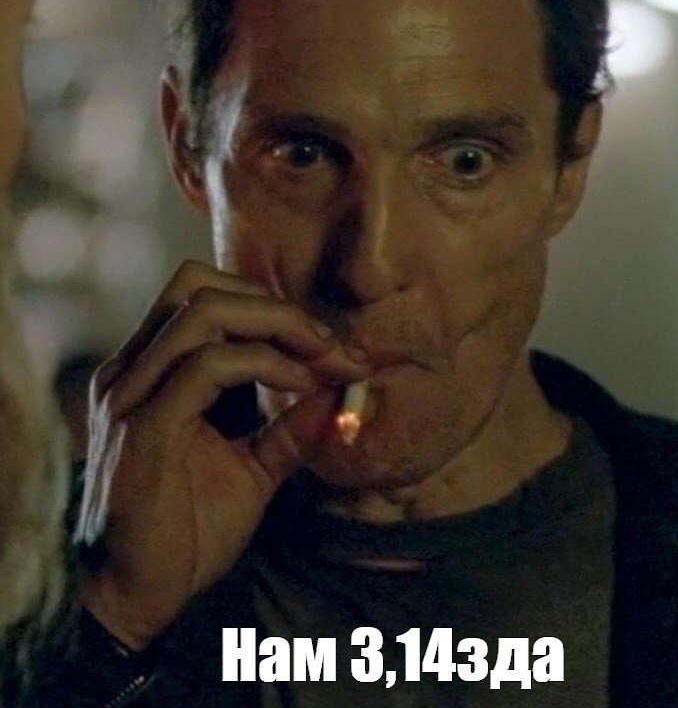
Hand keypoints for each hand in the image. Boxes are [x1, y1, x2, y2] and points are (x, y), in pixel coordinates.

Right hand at [75, 260, 368, 650]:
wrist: (135, 601)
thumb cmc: (185, 533)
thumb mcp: (252, 469)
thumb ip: (289, 429)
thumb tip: (338, 393)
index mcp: (149, 372)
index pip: (206, 296)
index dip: (275, 310)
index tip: (336, 349)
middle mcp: (133, 370)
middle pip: (200, 284)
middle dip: (279, 307)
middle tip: (335, 346)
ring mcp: (131, 394)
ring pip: (203, 310)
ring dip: (278, 325)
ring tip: (324, 359)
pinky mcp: (144, 427)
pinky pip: (207, 366)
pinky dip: (264, 363)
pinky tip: (301, 386)